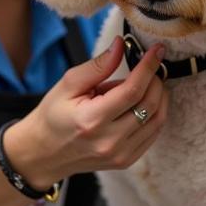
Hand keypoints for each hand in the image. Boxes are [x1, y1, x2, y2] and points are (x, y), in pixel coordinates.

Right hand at [5, 37, 168, 186]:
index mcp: (92, 120)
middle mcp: (109, 141)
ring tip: (148, 83)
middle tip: (151, 66)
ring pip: (157, 120)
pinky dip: (156, 113)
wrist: (44, 153)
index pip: (132, 90)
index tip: (157, 51)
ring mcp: (120, 155)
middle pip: (149, 104)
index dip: (148, 68)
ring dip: (160, 96)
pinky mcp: (127, 161)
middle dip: (156, 80)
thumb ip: (98, 65)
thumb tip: (121, 44)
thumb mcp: (68, 84)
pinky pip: (153, 134)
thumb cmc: (54, 115)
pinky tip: (145, 102)